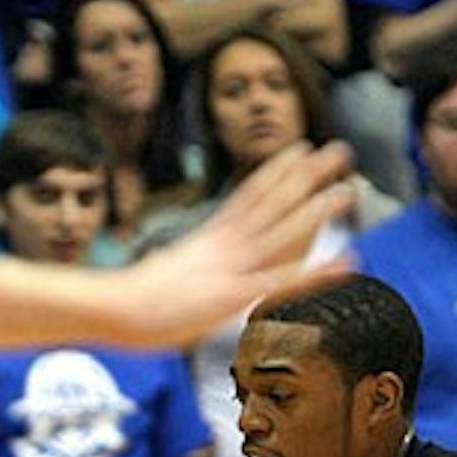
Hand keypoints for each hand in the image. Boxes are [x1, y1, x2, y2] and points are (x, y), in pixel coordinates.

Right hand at [111, 141, 354, 346]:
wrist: (109, 307)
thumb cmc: (122, 301)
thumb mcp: (157, 277)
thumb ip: (176, 270)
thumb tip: (170, 269)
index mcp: (205, 241)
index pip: (248, 197)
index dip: (276, 172)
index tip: (299, 149)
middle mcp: (221, 247)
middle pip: (271, 203)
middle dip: (306, 176)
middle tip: (338, 150)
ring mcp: (228, 268)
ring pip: (280, 232)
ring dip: (316, 210)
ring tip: (348, 189)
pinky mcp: (232, 295)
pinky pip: (282, 281)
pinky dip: (317, 271)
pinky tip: (347, 260)